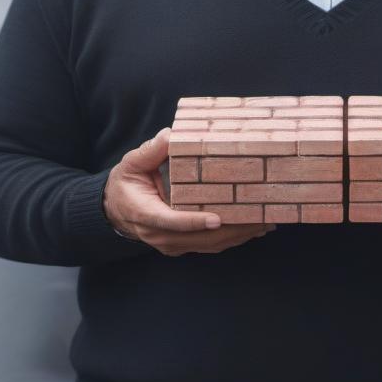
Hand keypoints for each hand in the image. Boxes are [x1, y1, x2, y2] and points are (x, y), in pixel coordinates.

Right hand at [102, 128, 273, 255]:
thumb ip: (151, 151)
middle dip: (232, 229)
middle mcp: (160, 235)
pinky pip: (211, 245)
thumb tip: (171, 136)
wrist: (116, 210)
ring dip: (239, 236)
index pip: (172, 221)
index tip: (217, 218)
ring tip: (265, 222)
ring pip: (210, 244)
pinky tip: (255, 229)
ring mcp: (172, 244)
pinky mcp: (183, 245)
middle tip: (260, 217)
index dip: (195, 222)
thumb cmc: (126, 184)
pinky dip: (234, 238)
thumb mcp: (132, 164)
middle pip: (200, 237)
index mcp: (146, 214)